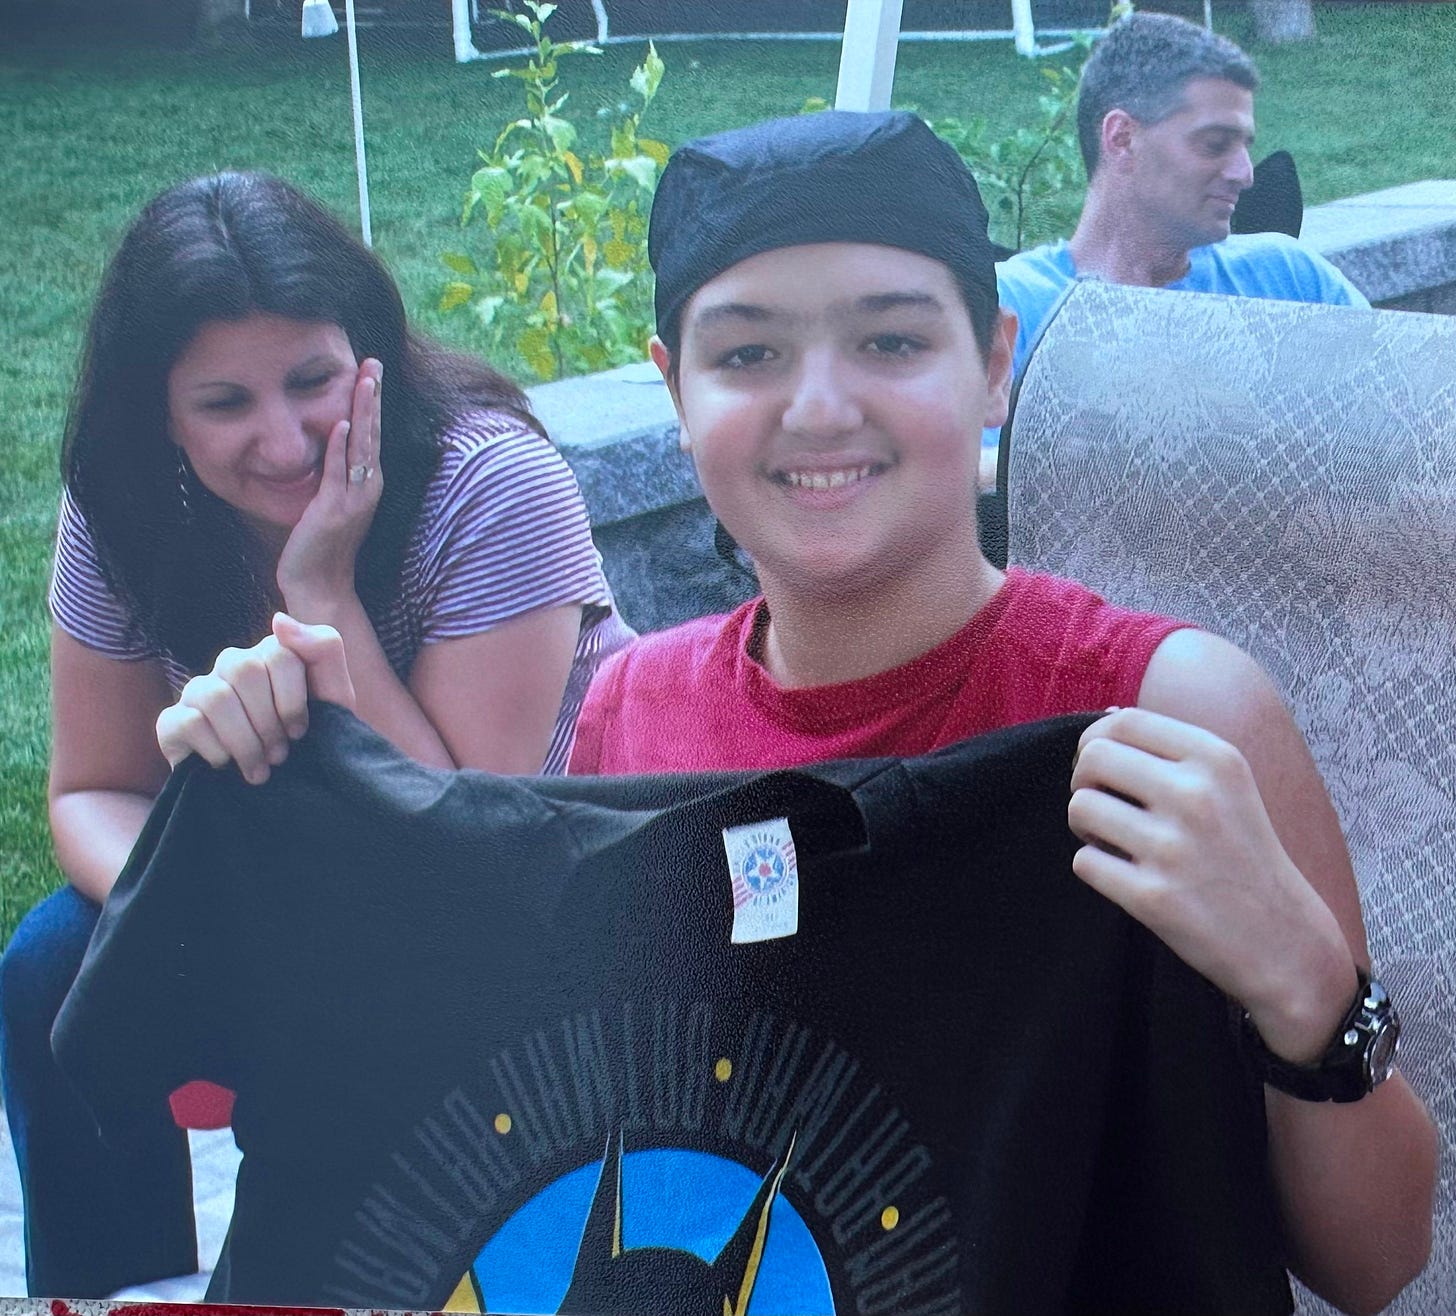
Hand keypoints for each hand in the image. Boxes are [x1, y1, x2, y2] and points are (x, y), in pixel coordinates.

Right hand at [156, 614, 356, 784]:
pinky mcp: (171, 722)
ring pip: (216, 696)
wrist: (288, 789)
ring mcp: (198, 691)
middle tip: (280, 755)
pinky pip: (188, 723)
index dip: (292, 700)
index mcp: (269, 653)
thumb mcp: (336, 696)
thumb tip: (278, 620)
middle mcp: (230, 665)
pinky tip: (227, 766)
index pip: (279, 654)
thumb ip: (323, 649)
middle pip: (244, 670)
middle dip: (268, 721)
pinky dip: (216, 750)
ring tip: (260, 769)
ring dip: (245, 742)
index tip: (300, 732)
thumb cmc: (315, 739)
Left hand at [275, 359, 383, 618]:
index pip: (370, 435)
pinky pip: (337, 473)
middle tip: (373, 362)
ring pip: (361, 447)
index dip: (371, 403)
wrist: (320, 585)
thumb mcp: (332, 503)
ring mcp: (353, 500)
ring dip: (362, 413)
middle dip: (372, 397)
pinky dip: (338, 447)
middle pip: (372, 434)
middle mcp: (367, 489)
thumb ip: (334, 475)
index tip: (371, 371)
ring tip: (365, 381)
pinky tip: (339, 422)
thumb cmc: (322, 547)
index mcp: (367, 484)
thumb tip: (329, 447)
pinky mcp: (333, 511)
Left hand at [1068, 707, 1353, 1059]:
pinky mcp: (1153, 896)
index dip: (1096, 742)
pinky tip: (1126, 877)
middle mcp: (1196, 795)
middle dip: (1084, 782)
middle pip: (1093, 758)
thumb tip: (1105, 719)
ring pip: (1080, 808)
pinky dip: (1096, 868)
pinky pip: (1084, 861)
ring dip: (1086, 827)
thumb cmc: (1243, 855)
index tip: (1104, 770)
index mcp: (1216, 759)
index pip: (1123, 722)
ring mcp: (1173, 847)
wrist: (1285, 940)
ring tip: (1116, 843)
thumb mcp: (1229, 787)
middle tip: (1104, 808)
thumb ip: (1170, 752)